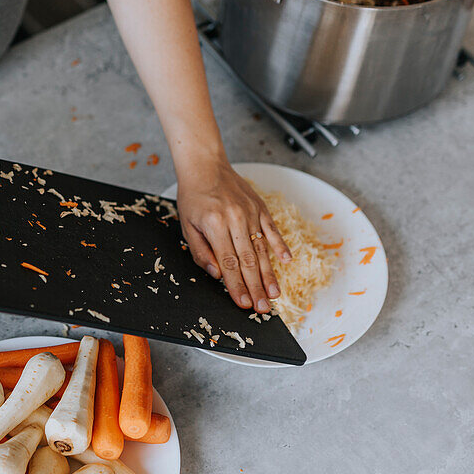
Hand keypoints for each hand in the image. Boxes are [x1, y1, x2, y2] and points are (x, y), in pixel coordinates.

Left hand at [174, 157, 292, 312]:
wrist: (205, 165)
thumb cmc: (194, 196)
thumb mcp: (187, 225)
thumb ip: (200, 252)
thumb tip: (216, 275)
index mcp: (215, 225)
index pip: (228, 263)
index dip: (236, 286)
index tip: (243, 304)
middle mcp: (235, 219)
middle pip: (248, 261)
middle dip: (256, 288)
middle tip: (262, 308)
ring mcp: (250, 212)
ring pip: (262, 249)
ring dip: (269, 274)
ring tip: (274, 294)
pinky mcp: (260, 207)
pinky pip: (272, 229)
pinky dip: (280, 246)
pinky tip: (286, 262)